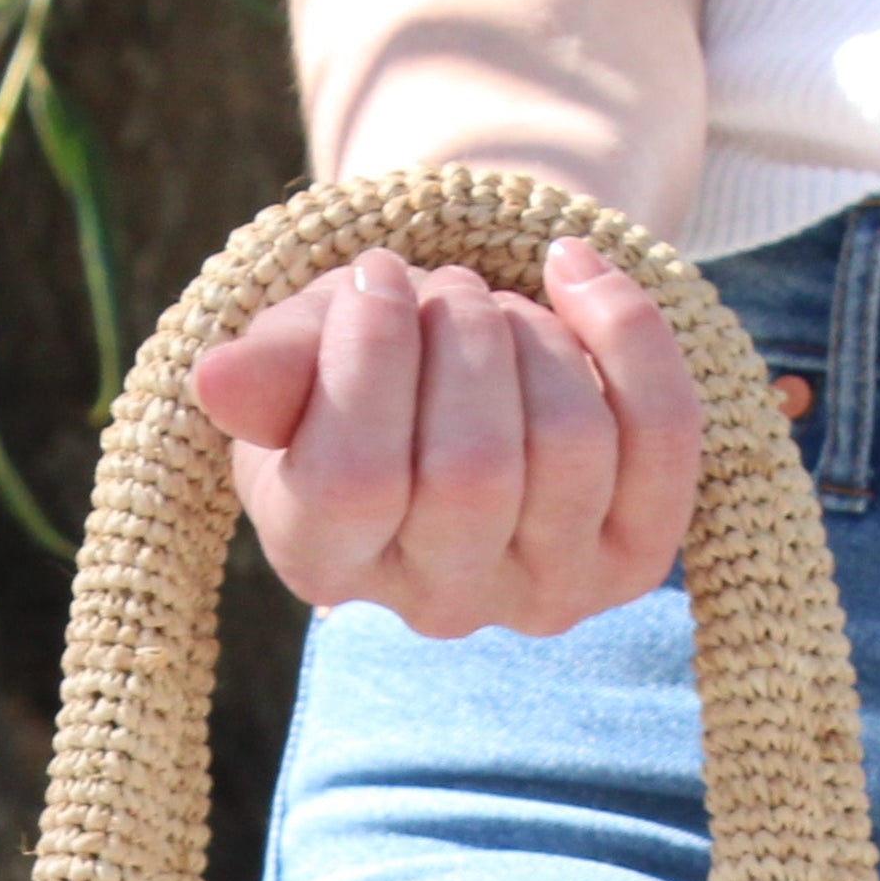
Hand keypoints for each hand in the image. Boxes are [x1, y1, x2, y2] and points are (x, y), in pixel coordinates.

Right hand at [190, 239, 701, 640]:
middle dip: (464, 337)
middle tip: (443, 295)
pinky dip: (627, 333)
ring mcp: (543, 594)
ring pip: (571, 448)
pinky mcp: (632, 562)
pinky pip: (662, 439)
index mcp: (325, 562)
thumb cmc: (357, 367)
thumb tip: (217, 379)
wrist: (454, 379)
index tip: (373, 280)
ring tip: (500, 311)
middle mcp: (436, 604)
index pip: (355, 482)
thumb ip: (270, 368)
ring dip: (537, 336)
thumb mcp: (299, 355)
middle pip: (474, 470)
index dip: (370, 356)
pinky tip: (576, 276)